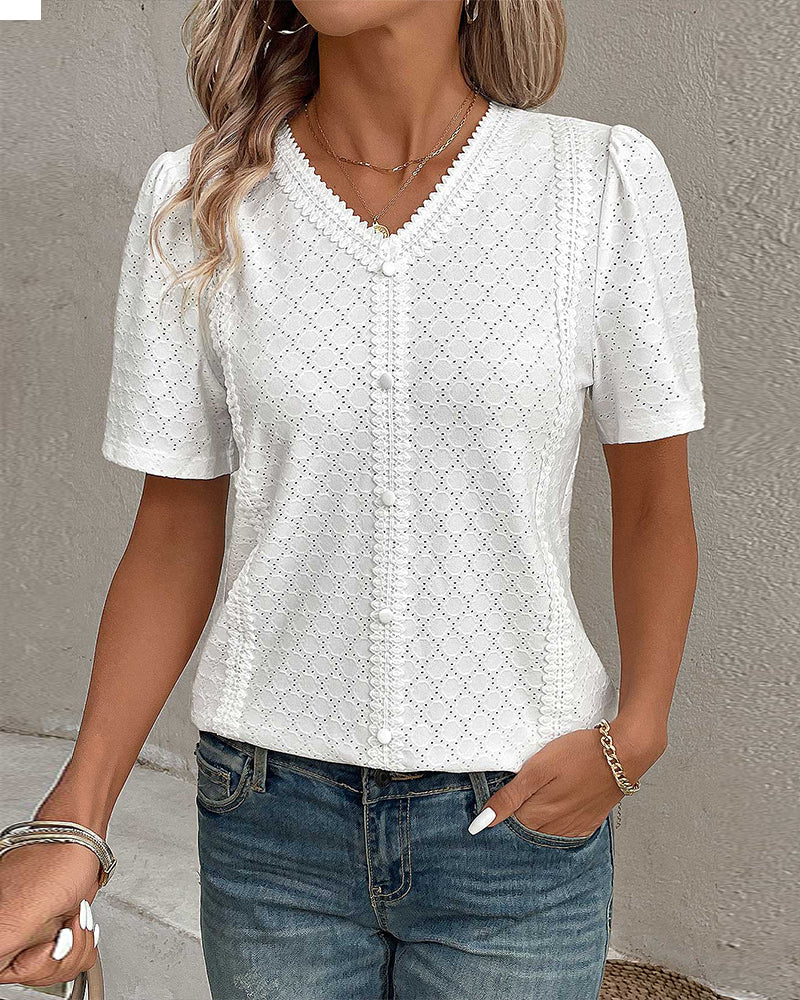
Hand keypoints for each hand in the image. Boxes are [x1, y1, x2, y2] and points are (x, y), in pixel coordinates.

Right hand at [0, 842, 101, 987]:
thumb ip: (3, 941)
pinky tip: (78, 918)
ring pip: (58, 969)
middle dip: (63, 952)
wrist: (83, 836)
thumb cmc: (59, 858)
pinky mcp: (53, 931)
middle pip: (38, 977)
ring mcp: (33, 935)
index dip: (36, 964)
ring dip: (76, 942)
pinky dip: (84, 939)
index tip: (49, 941)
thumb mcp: (24, 912)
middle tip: (66, 922)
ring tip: (74, 914)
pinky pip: (73, 957)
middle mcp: (9, 936)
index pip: (11, 974)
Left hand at [469, 718, 665, 836]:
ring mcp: (574, 827)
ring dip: (537, 821)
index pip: (508, 825)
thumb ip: (510, 797)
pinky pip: (566, 832)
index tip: (498, 798)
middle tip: (521, 794)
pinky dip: (557, 823)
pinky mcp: (589, 822)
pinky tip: (557, 807)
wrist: (624, 754)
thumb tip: (481, 823)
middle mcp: (555, 828)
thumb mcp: (538, 769)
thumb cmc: (580, 754)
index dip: (501, 811)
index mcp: (538, 815)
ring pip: (545, 832)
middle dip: (517, 817)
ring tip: (539, 797)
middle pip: (526, 830)